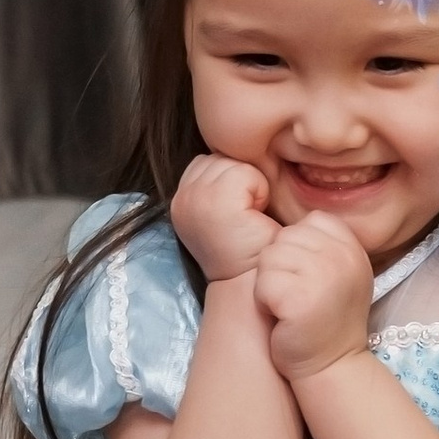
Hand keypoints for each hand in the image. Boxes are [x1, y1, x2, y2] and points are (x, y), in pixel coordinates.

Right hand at [170, 153, 279, 282]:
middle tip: (244, 217)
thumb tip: (228, 153)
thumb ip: (216, 185)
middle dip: (239, 181)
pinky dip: (259, 191)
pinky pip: (246, 173)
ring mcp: (196, 199)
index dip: (230, 182)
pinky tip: (254, 217)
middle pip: (219, 158)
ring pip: (233, 163)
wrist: (254, 285)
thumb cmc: (248, 250)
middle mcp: (181, 199)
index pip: (208, 162)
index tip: (236, 214)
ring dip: (250, 186)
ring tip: (248, 217)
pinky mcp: (217, 201)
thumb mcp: (223, 213)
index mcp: (180, 201)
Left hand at [252, 217, 373, 382]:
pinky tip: (282, 318)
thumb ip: (323, 243)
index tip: (310, 281)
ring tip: (289, 306)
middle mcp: (342, 256)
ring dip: (270, 285)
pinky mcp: (299, 298)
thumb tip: (288, 222)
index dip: (297, 251)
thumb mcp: (339, 272)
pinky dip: (265, 302)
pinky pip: (262, 283)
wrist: (333, 367)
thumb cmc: (326, 319)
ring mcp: (323, 276)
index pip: (307, 223)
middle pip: (283, 238)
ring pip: (268, 258)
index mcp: (352, 246)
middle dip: (281, 268)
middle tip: (298, 296)